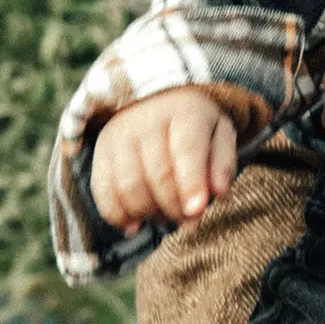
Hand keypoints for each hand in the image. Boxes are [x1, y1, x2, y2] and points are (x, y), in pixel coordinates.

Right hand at [90, 86, 235, 234]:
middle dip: (174, 206)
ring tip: (166, 217)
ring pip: (128, 186)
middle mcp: (147, 120)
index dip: (191, 183)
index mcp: (185, 111)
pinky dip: (118, 215)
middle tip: (189, 221)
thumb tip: (220, 193)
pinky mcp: (101, 153)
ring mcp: (119, 136)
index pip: (187, 149)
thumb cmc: (195, 125)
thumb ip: (223, 164)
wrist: (157, 99)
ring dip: (149, 213)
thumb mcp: (220, 134)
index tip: (197, 211)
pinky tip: (136, 223)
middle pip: (157, 174)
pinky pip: (103, 191)